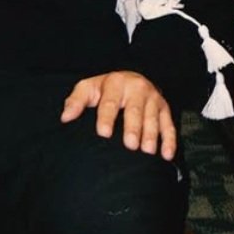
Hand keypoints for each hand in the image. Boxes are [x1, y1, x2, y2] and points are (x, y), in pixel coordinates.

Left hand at [60, 71, 176, 158]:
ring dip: (151, 135)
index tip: (103, 133)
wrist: (131, 78)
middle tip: (130, 145)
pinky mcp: (164, 108)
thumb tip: (65, 117)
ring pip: (153, 118)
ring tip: (147, 151)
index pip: (110, 102)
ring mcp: (152, 98)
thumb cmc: (105, 89)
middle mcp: (136, 88)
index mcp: (115, 83)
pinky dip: (169, 140)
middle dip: (133, 128)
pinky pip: (169, 125)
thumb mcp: (88, 88)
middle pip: (134, 110)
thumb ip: (76, 101)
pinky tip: (166, 154)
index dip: (107, 117)